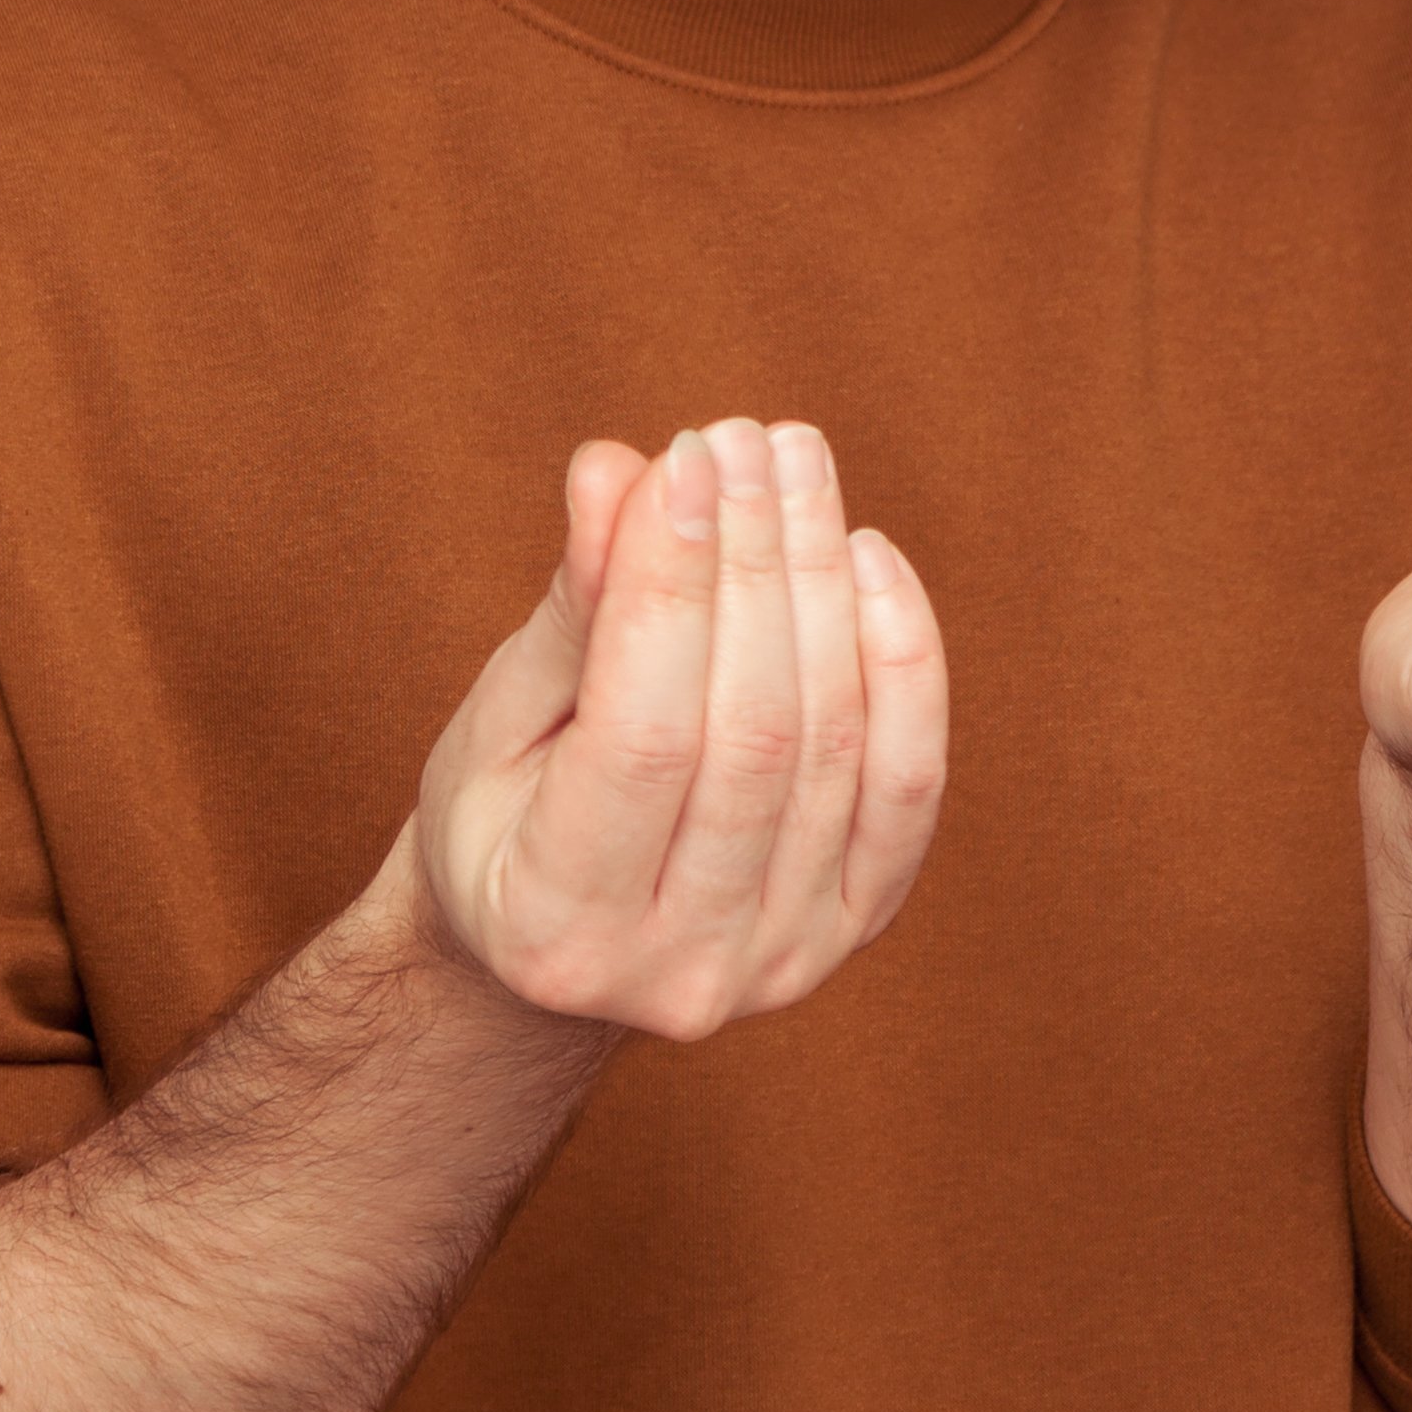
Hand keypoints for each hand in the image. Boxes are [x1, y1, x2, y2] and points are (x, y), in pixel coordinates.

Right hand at [407, 421, 950, 1040]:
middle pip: (755, 733)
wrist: (555, 951)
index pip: (644, 731)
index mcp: (556, 926)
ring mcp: (782, 962)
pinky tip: (869, 558)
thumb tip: (615, 466)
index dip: (671, 583)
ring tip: (795, 466)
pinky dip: (903, 661)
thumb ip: (574, 607)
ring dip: (823, 585)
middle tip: (747, 439)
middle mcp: (682, 971)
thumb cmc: (506, 814)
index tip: (682, 457)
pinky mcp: (853, 931)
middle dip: (754, 564)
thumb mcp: (503, 717)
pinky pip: (909, 782)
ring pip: (835, 744)